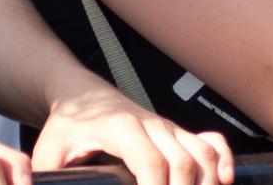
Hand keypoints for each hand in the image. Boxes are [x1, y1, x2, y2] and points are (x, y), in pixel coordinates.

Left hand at [33, 82, 234, 184]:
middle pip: (183, 162)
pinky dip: (223, 159)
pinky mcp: (177, 131)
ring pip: (202, 153)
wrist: (81, 96)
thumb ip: (51, 177)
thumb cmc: (65, 127)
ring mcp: (168, 127)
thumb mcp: (48, 152)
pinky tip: (224, 180)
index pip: (152, 163)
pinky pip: (210, 141)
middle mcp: (151, 124)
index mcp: (121, 127)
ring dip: (207, 182)